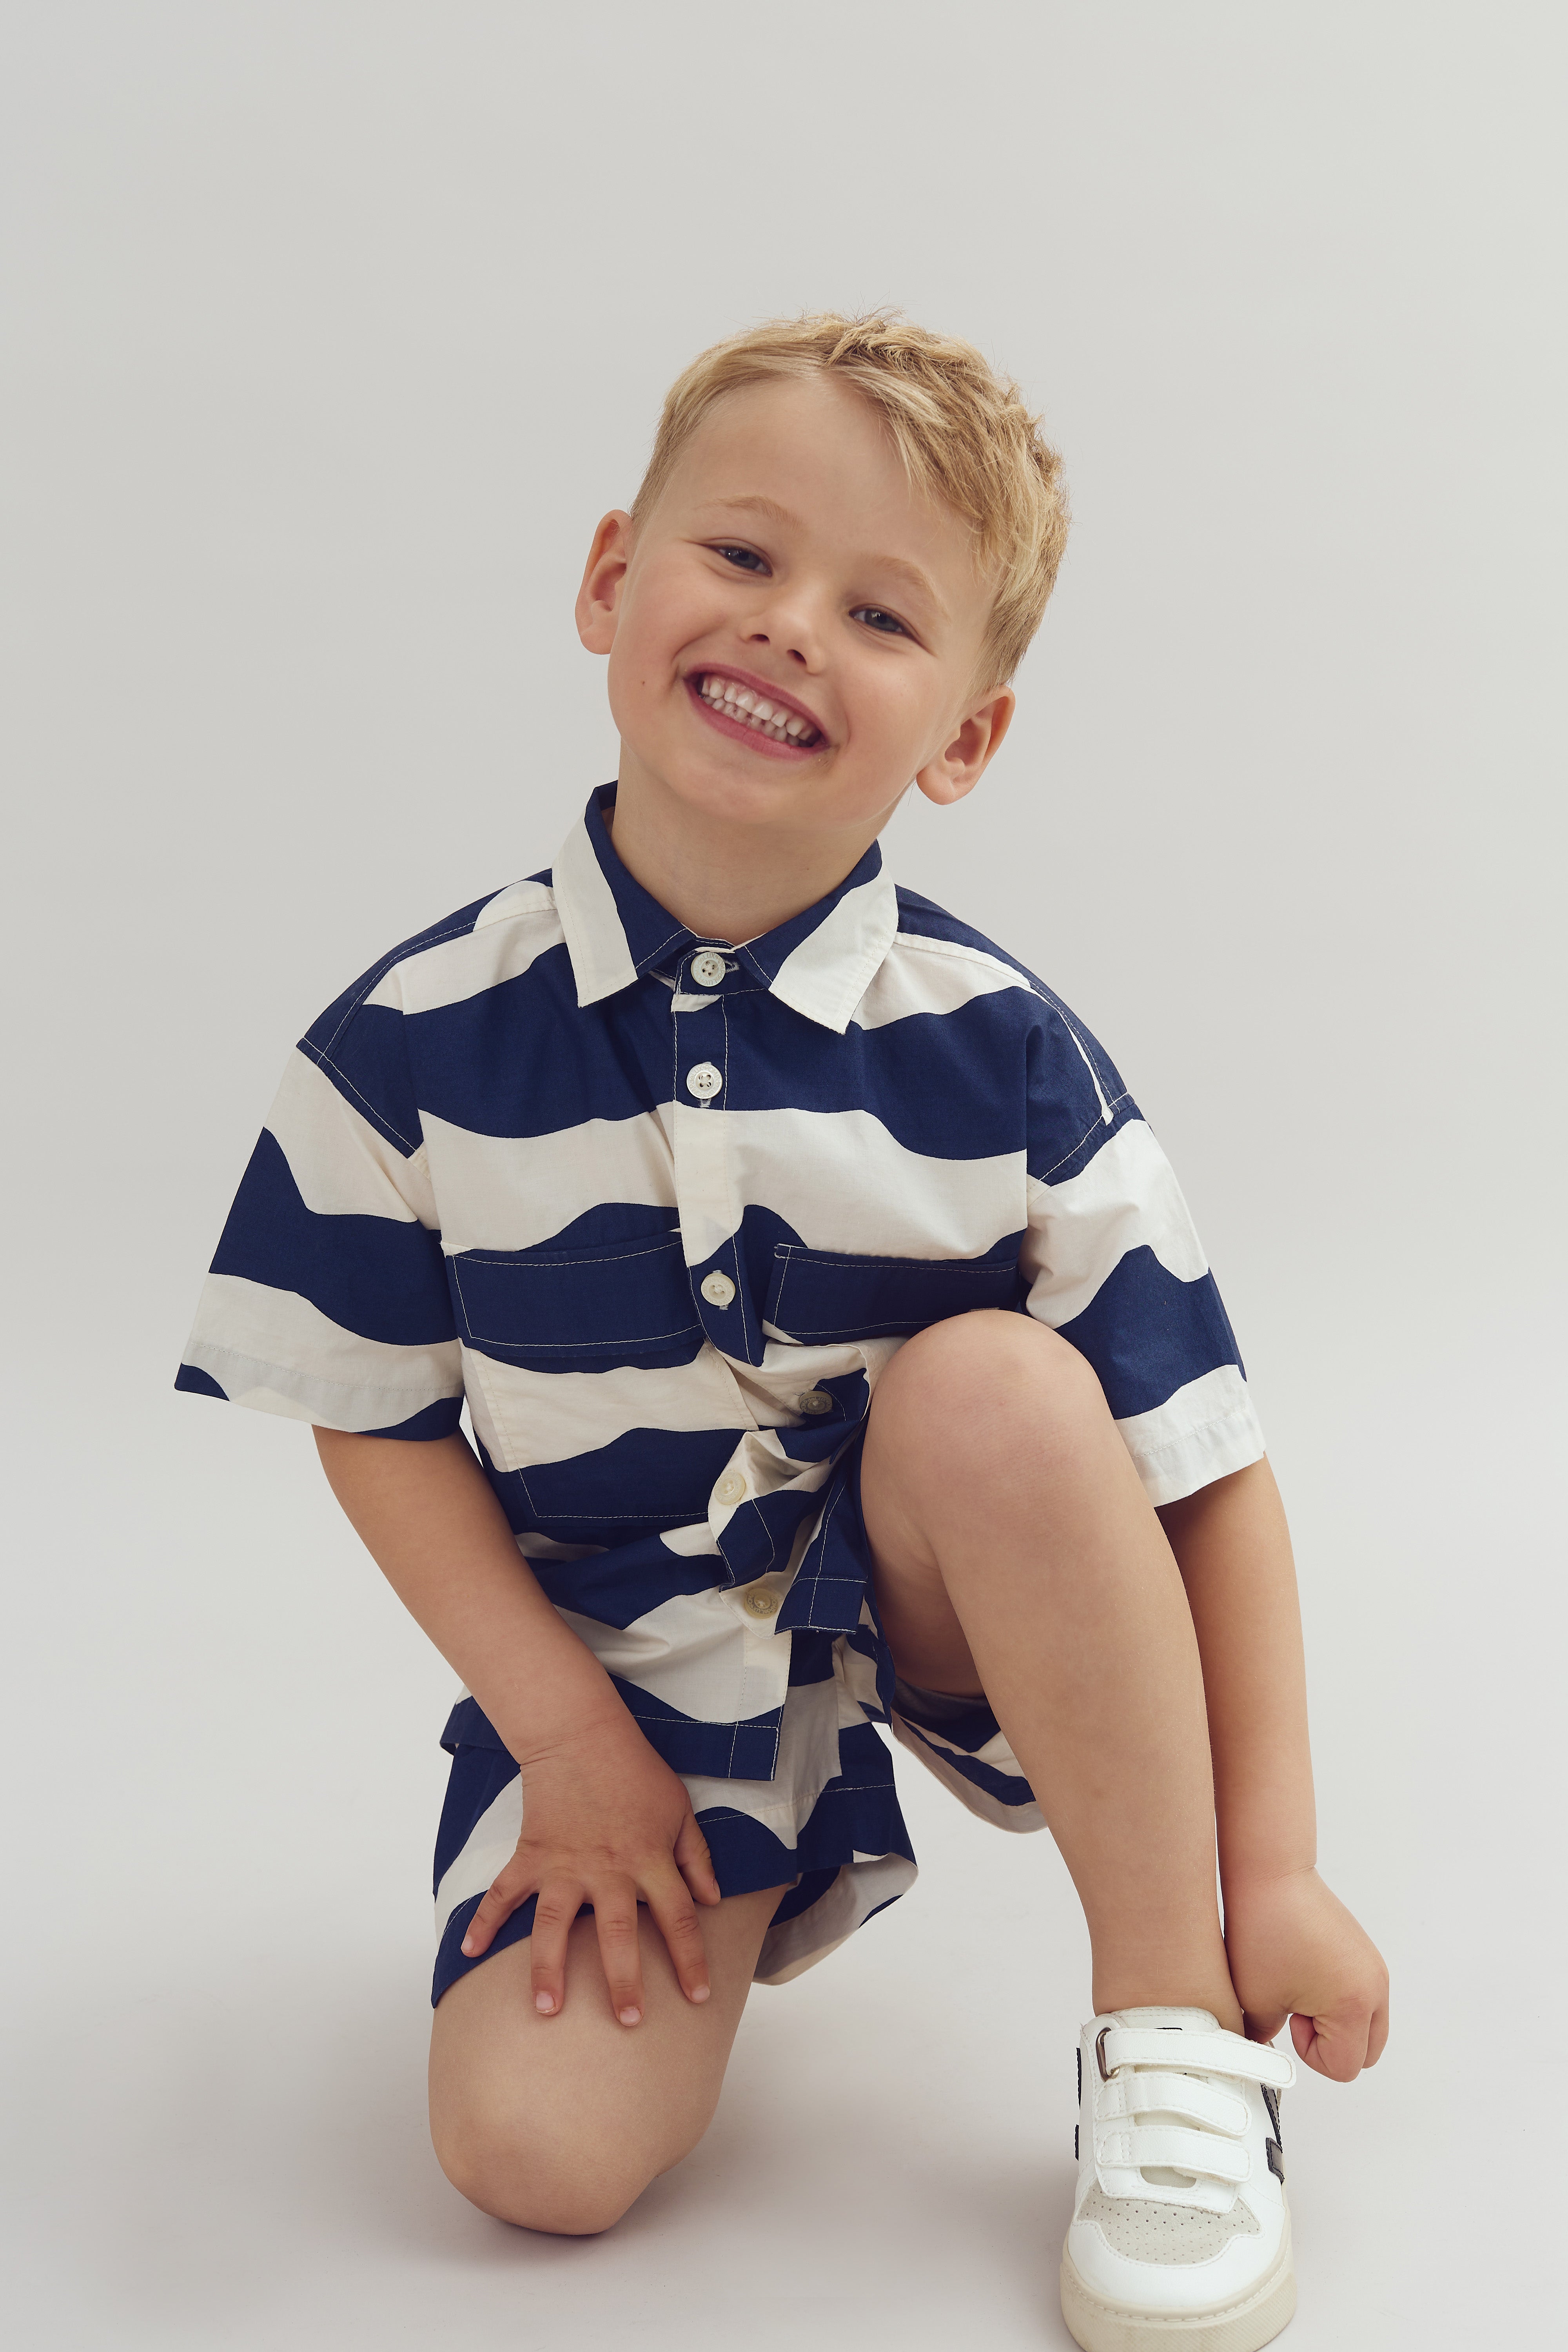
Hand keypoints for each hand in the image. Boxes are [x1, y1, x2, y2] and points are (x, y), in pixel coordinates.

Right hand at [459, 1712, 721, 2026]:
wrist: (581, 1735)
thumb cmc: (636, 1771)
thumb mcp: (679, 1809)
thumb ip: (696, 1857)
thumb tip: (713, 1900)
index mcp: (649, 1859)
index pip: (678, 1918)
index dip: (690, 1960)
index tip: (699, 1997)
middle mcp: (607, 1869)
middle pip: (618, 1933)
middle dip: (623, 1980)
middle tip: (627, 2022)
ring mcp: (565, 1865)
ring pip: (556, 1925)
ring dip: (550, 1968)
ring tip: (547, 2010)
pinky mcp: (531, 1855)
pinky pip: (504, 1893)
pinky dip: (484, 1921)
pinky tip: (467, 1952)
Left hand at [1223, 1866, 1388, 2080]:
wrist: (1272, 1875)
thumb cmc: (1263, 1930)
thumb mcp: (1256, 2000)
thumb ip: (1268, 2038)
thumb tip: (1266, 2050)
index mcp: (1354, 2005)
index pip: (1344, 2068)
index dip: (1311, 2053)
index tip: (1291, 2018)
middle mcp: (1375, 1988)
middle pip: (1367, 2054)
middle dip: (1330, 2044)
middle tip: (1297, 2009)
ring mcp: (1374, 1969)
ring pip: (1368, 2027)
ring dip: (1336, 2023)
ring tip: (1300, 1989)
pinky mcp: (1366, 1953)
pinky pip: (1363, 1998)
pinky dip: (1340, 2000)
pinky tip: (1306, 1973)